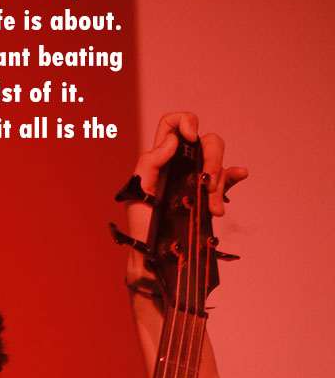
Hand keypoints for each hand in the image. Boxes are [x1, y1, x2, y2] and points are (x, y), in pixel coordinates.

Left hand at [125, 112, 247, 291]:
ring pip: (218, 164)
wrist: (154, 256)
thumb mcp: (137, 191)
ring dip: (219, 182)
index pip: (172, 124)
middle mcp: (181, 164)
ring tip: (213, 208)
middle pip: (206, 142)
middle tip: (206, 183)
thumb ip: (150, 162)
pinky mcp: (208, 196)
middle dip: (212, 158)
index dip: (184, 121)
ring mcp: (197, 179)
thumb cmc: (141, 225)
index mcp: (161, 158)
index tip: (189, 137)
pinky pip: (228, 178)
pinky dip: (235, 175)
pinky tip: (240, 175)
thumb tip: (172, 141)